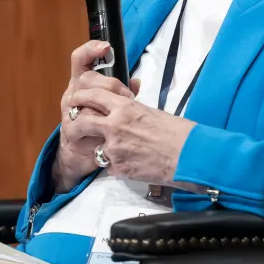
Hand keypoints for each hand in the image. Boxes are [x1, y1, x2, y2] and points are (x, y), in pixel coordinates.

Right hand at [53, 40, 138, 192]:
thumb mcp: (109, 104)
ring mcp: (69, 111)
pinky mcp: (70, 129)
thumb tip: (136, 82)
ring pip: (85, 99)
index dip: (91, 50)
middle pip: (86, 78)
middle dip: (110, 84)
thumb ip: (121, 91)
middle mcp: (72, 93)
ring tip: (121, 113)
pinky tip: (109, 128)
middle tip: (127, 95)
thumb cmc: (97, 123)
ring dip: (105, 104)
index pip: (80, 59)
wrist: (80, 153)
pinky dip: (100, 124)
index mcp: (81, 82)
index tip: (106, 47)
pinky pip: (84, 122)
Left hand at [66, 82, 196, 185]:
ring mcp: (115, 148)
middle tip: (75, 127)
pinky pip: (110, 165)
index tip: (76, 98)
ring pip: (95, 147)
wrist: (188, 155)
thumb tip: (122, 112)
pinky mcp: (118, 168)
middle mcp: (116, 126)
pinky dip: (117, 165)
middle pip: (82, 121)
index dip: (81, 96)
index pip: (93, 95)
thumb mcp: (151, 112)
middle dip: (75, 124)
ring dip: (101, 149)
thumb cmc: (178, 133)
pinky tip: (132, 163)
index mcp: (126, 107)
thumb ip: (131, 112)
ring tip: (115, 150)